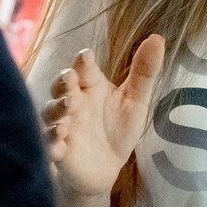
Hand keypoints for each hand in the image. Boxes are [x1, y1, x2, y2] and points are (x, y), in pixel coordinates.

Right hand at [41, 38, 164, 198]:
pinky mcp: (58, 150)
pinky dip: (51, 142)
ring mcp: (62, 125)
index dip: (83, 61)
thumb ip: (144, 72)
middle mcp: (72, 102)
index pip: (83, 68)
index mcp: (90, 86)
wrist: (106, 168)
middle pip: (60, 87)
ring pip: (51, 113)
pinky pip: (49, 145)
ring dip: (57, 109)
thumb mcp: (135, 101)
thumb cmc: (118, 129)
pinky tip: (60, 141)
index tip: (86, 55)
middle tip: (70, 78)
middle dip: (62, 82)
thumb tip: (157, 38)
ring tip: (68, 106)